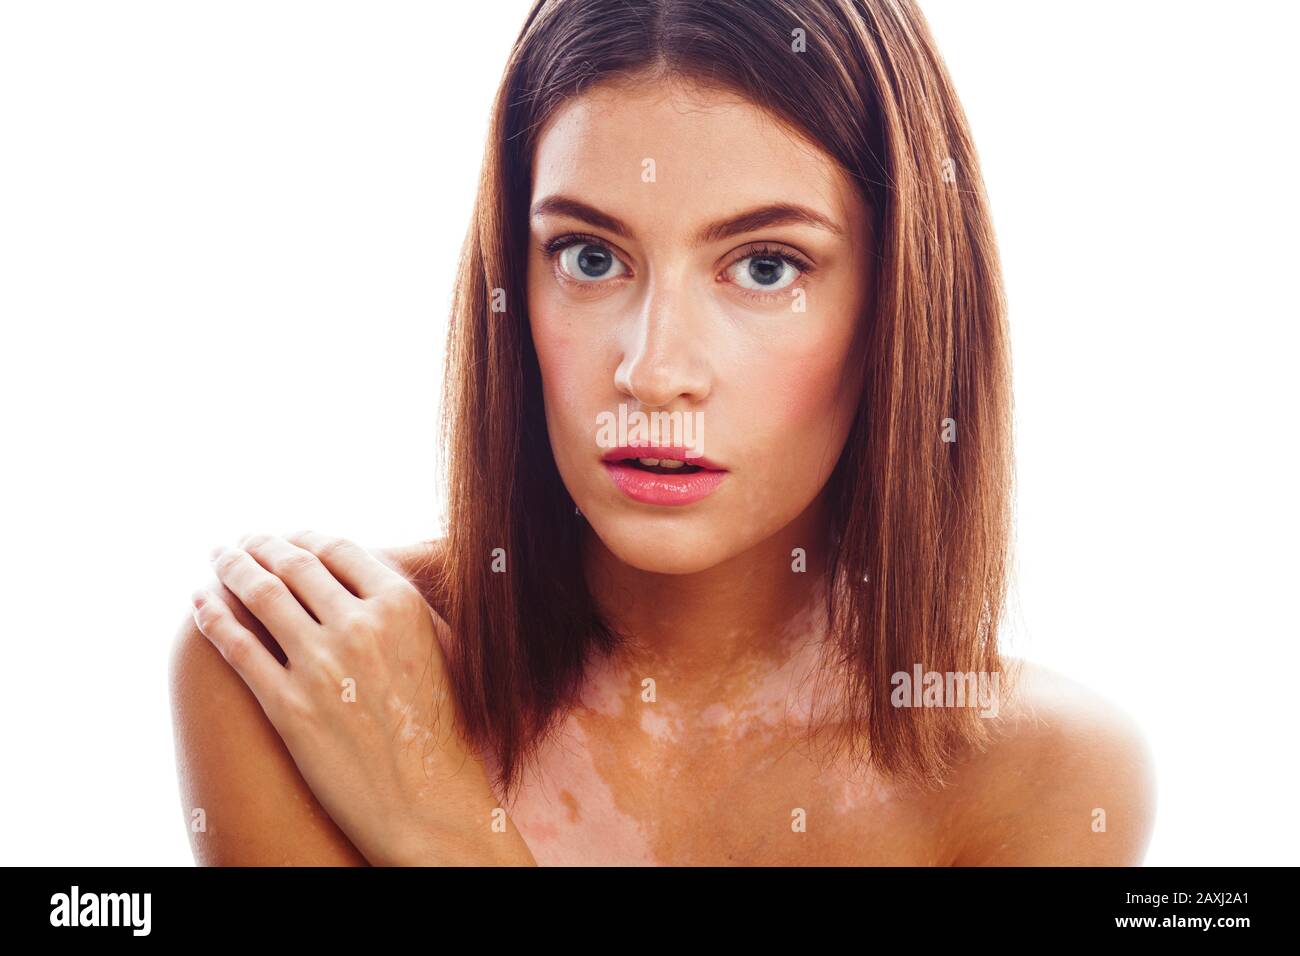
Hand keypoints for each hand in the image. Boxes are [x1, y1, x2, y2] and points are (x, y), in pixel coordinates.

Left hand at [188, 530, 534, 865]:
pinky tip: (200, 600)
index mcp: (401, 605)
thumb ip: (401, 604)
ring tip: (219, 558)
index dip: (304, 537)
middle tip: (243, 540)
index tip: (287, 537)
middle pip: (295, 565)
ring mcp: (321, 666)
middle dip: (261, 545)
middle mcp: (360, 626)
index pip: (338, 548)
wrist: (428, 802)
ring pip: (261, 595)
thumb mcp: (439, 648)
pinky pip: (237, 646)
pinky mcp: (288, 707)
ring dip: (232, 568)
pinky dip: (212, 616)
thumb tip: (359, 568)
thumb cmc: (440, 728)